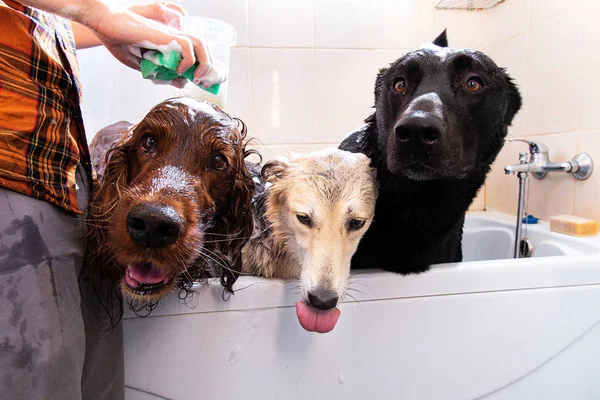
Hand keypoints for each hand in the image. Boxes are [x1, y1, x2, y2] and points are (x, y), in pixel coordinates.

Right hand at [80, 1, 212, 82]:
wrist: (105, 25)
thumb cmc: (120, 41)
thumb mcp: (144, 64)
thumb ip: (163, 74)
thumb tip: (182, 83)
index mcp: (171, 43)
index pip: (198, 52)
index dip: (206, 67)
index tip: (205, 83)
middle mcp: (174, 37)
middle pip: (204, 47)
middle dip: (210, 67)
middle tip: (204, 84)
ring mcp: (170, 35)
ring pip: (200, 44)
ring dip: (204, 63)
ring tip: (197, 79)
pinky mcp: (164, 35)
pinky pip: (186, 46)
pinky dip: (188, 60)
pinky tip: (178, 70)